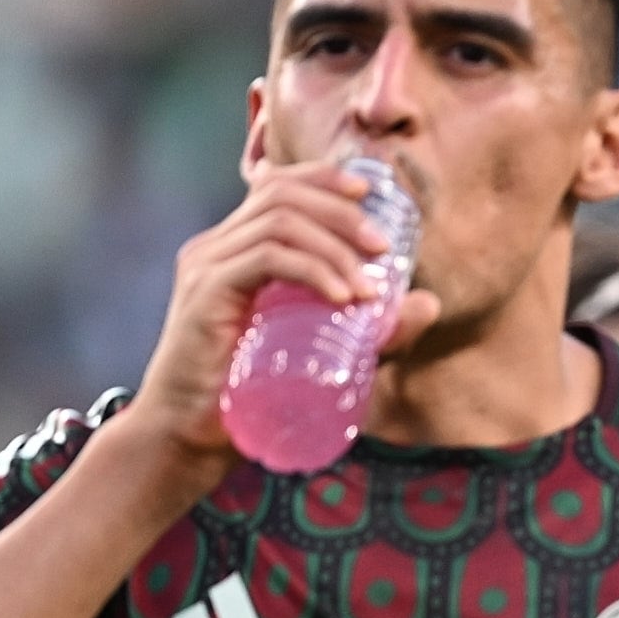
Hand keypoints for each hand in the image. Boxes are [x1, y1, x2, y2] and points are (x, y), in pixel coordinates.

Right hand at [122, 160, 439, 488]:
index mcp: (236, 250)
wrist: (190, 439)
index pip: (277, 186)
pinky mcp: (206, 294)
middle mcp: (216, 248)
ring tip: (369, 288)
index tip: (371, 193)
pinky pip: (264, 258)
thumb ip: (375, 332)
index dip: (324, 178)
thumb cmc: (253, 400)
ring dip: (334, 247)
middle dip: (341, 212)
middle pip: (281, 195)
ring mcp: (207, 267)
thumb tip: (428, 302)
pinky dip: (311, 271)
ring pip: (278, 222)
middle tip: (383, 249)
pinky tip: (342, 298)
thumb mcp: (327, 357)